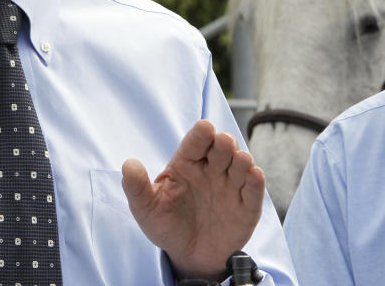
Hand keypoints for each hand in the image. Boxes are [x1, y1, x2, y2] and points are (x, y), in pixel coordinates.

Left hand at [121, 120, 264, 279]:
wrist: (188, 256)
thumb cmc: (165, 225)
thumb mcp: (146, 208)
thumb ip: (137, 186)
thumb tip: (128, 164)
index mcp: (186, 164)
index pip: (195, 142)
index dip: (201, 134)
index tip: (206, 127)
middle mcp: (210, 170)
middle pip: (221, 149)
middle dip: (224, 143)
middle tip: (224, 142)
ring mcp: (230, 186)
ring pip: (240, 165)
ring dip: (242, 160)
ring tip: (240, 159)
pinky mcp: (246, 207)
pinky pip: (253, 191)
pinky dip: (255, 182)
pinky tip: (254, 174)